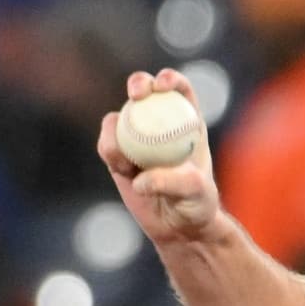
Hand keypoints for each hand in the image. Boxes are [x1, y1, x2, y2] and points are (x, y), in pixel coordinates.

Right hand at [96, 69, 220, 244]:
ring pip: (119, 118)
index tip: (163, 86)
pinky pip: (107, 143)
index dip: (170, 79)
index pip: (179, 89)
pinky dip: (110, 151)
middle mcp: (160, 123)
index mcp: (187, 122)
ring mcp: (136, 137)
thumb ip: (175, 181)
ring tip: (126, 164)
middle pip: (145, 90)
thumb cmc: (197, 205)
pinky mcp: (118, 154)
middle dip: (139, 83)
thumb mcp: (196, 193)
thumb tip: (141, 178)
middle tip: (137, 94)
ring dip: (116, 132)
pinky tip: (123, 170)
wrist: (178, 226)